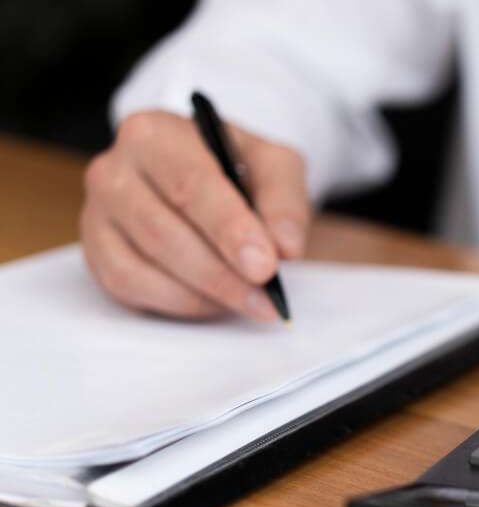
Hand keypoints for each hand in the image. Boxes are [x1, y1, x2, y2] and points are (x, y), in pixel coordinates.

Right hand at [80, 110, 311, 320]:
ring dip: (203, 294)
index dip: (229, 230)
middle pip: (163, 232)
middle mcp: (113, 170)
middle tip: (265, 298)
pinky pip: (128, 287)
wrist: (202, 174)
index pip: (190, 185)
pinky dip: (177, 303)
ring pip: (142, 267)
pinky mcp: (96, 253)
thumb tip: (285, 247)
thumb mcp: (273, 165)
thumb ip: (283, 200)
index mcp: (154, 134)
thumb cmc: (235, 167)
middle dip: (221, 273)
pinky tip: (214, 302)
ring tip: (250, 302)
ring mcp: (97, 214)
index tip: (265, 266)